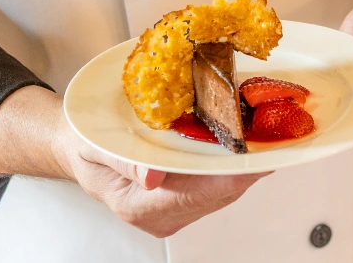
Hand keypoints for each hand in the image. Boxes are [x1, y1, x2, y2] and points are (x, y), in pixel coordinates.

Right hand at [0, 86, 268, 237]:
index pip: (194, 194)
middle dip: (246, 167)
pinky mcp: (184, 202)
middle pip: (217, 194)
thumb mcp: (92, 142)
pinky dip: (233, 165)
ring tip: (267, 137)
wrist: (77, 145)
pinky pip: (217, 186)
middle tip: (275, 138)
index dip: (230, 176)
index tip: (257, 159)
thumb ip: (120, 160)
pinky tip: (246, 146)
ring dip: (244, 166)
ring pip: (223, 192)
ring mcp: (173, 211)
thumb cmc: (84, 141)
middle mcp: (159, 214)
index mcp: (135, 205)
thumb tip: (151, 177)